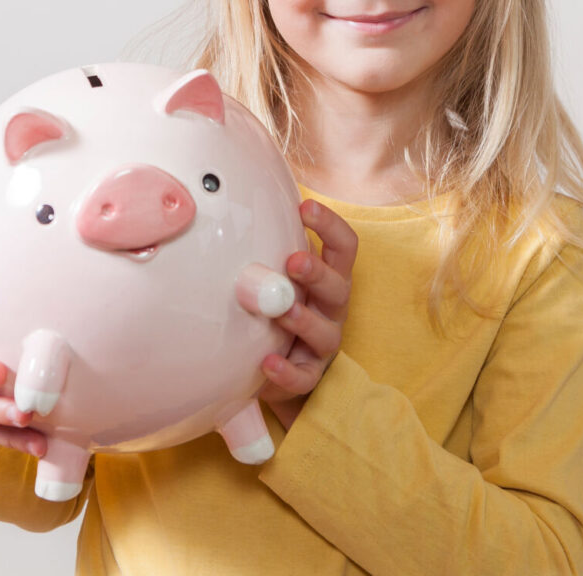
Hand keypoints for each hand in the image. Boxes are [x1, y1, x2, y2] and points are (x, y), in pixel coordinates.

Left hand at [259, 198, 357, 428]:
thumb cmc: (280, 307)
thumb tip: (239, 206)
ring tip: (283, 312)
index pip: (343, 247)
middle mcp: (332, 309)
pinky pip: (303, 377)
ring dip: (304, 320)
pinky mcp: (308, 376)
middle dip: (318, 273)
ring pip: (325, 333)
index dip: (330, 225)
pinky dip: (286, 371)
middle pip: (338, 287)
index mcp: (329, 278)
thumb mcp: (281, 276)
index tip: (306, 207)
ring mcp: (323, 344)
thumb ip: (271, 248)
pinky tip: (267, 362)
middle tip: (294, 261)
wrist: (281, 367)